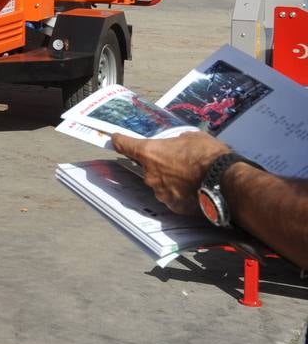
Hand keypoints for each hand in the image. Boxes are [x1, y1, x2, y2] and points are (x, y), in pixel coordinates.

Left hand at [111, 130, 229, 214]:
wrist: (226, 181)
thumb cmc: (209, 156)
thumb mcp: (191, 137)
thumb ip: (176, 141)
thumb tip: (178, 144)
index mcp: (150, 153)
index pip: (124, 145)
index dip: (120, 141)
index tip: (116, 139)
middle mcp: (150, 174)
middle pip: (146, 167)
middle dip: (158, 164)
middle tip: (177, 161)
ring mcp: (161, 192)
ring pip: (160, 183)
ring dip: (169, 180)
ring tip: (190, 176)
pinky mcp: (173, 206)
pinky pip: (172, 197)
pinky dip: (179, 193)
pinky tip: (194, 189)